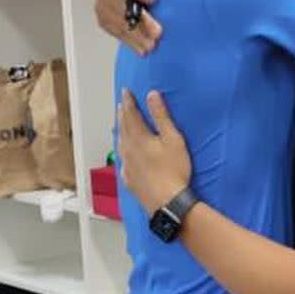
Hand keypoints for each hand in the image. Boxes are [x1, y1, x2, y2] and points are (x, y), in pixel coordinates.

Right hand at [95, 0, 162, 54]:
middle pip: (120, 7)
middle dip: (140, 21)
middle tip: (156, 32)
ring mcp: (102, 6)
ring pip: (117, 23)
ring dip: (135, 36)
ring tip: (151, 46)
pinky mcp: (104, 20)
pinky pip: (115, 32)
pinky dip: (129, 41)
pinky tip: (141, 49)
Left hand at [118, 89, 191, 214]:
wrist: (167, 202)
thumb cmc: (174, 170)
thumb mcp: (172, 139)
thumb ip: (161, 116)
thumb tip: (151, 95)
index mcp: (139, 137)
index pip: (131, 114)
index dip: (129, 101)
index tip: (126, 91)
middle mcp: (128, 150)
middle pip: (123, 128)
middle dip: (123, 114)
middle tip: (122, 105)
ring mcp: (127, 166)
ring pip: (120, 144)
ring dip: (120, 132)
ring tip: (120, 125)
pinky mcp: (130, 180)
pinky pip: (122, 161)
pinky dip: (122, 152)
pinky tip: (125, 155)